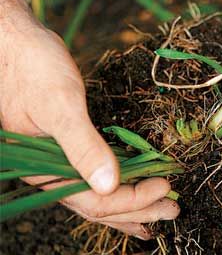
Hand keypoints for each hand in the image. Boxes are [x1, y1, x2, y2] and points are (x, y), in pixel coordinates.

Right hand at [0, 0, 178, 236]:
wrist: (15, 43)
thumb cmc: (32, 68)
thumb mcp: (59, 105)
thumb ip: (82, 145)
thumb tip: (108, 184)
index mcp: (48, 171)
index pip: (97, 202)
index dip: (134, 200)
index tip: (165, 189)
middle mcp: (56, 173)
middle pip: (102, 206)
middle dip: (139, 210)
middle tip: (173, 211)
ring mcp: (63, 161)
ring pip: (99, 195)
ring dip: (131, 204)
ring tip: (158, 210)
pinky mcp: (72, 146)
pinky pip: (97, 174)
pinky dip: (119, 184)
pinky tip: (133, 185)